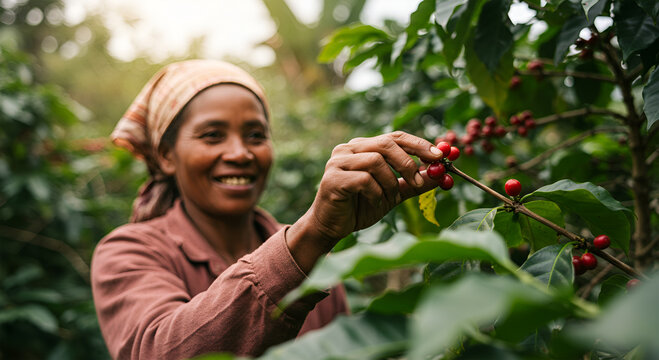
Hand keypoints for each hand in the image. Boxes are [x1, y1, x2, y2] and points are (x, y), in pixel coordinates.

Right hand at [286, 131, 443, 271]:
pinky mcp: (333, 178)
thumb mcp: (392, 194)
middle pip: (386, 143)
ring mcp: (338, 162)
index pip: (395, 137)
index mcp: (363, 147)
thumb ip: (413, 184)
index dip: (419, 144)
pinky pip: (364, 179)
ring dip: (389, 183)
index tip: (440, 156)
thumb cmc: (360, 208)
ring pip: (376, 161)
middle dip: (408, 162)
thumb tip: (441, 175)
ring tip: (387, 199)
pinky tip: (373, 203)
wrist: (331, 227)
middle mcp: (349, 149)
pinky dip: (375, 193)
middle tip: (420, 181)